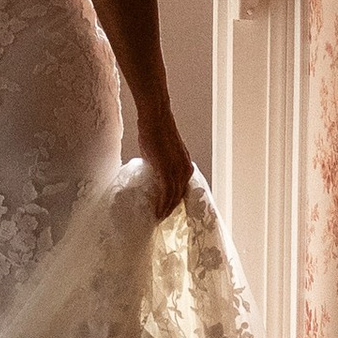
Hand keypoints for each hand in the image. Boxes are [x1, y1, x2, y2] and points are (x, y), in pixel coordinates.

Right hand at [139, 101, 192, 220]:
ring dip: (166, 210)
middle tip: (160, 219)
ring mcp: (177, 171)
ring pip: (174, 198)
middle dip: (171, 209)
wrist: (155, 118)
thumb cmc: (154, 131)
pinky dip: (162, 205)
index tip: (165, 211)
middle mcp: (185, 170)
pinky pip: (166, 194)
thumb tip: (151, 174)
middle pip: (180, 196)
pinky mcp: (167, 171)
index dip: (174, 202)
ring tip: (157, 218)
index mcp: (186, 166)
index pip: (182, 190)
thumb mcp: (160, 153)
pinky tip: (157, 213)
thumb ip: (159, 166)